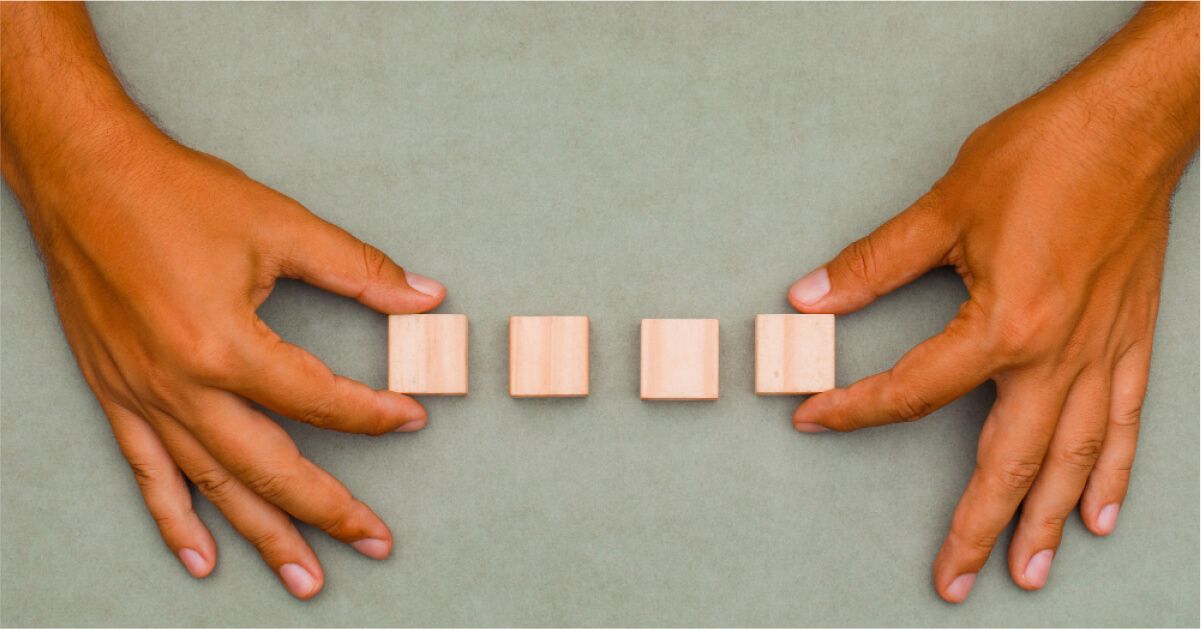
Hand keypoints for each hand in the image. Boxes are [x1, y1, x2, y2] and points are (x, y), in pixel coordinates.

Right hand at [25, 132, 445, 597]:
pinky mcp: (116, 393)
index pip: (319, 401)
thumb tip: (424, 296)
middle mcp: (182, 385)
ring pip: (213, 485)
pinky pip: (149, 472)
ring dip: (263, 535)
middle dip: (328, 511)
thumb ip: (359, 269)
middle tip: (375, 540)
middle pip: (270, 467)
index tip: (412, 417)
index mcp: (226, 344)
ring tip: (306, 576)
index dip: (373, 415)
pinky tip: (201, 556)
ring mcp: (144, 396)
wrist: (83, 176)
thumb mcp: (281, 225)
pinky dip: (175, 519)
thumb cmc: (177, 195)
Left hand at [787, 2, 1197, 602]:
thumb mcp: (945, 208)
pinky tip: (1099, 514)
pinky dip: (1113, 474)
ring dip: (1045, 521)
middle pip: (1008, 461)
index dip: (856, 408)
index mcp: (1007, 325)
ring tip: (1025, 573)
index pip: (915, 391)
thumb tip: (811, 296)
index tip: (815, 418)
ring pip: (1072, 460)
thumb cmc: (1046, 156)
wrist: (1132, 123)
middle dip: (975, 527)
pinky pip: (1125, 424)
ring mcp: (1102, 354)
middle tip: (950, 581)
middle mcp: (1058, 356)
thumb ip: (875, 263)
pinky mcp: (1132, 342)